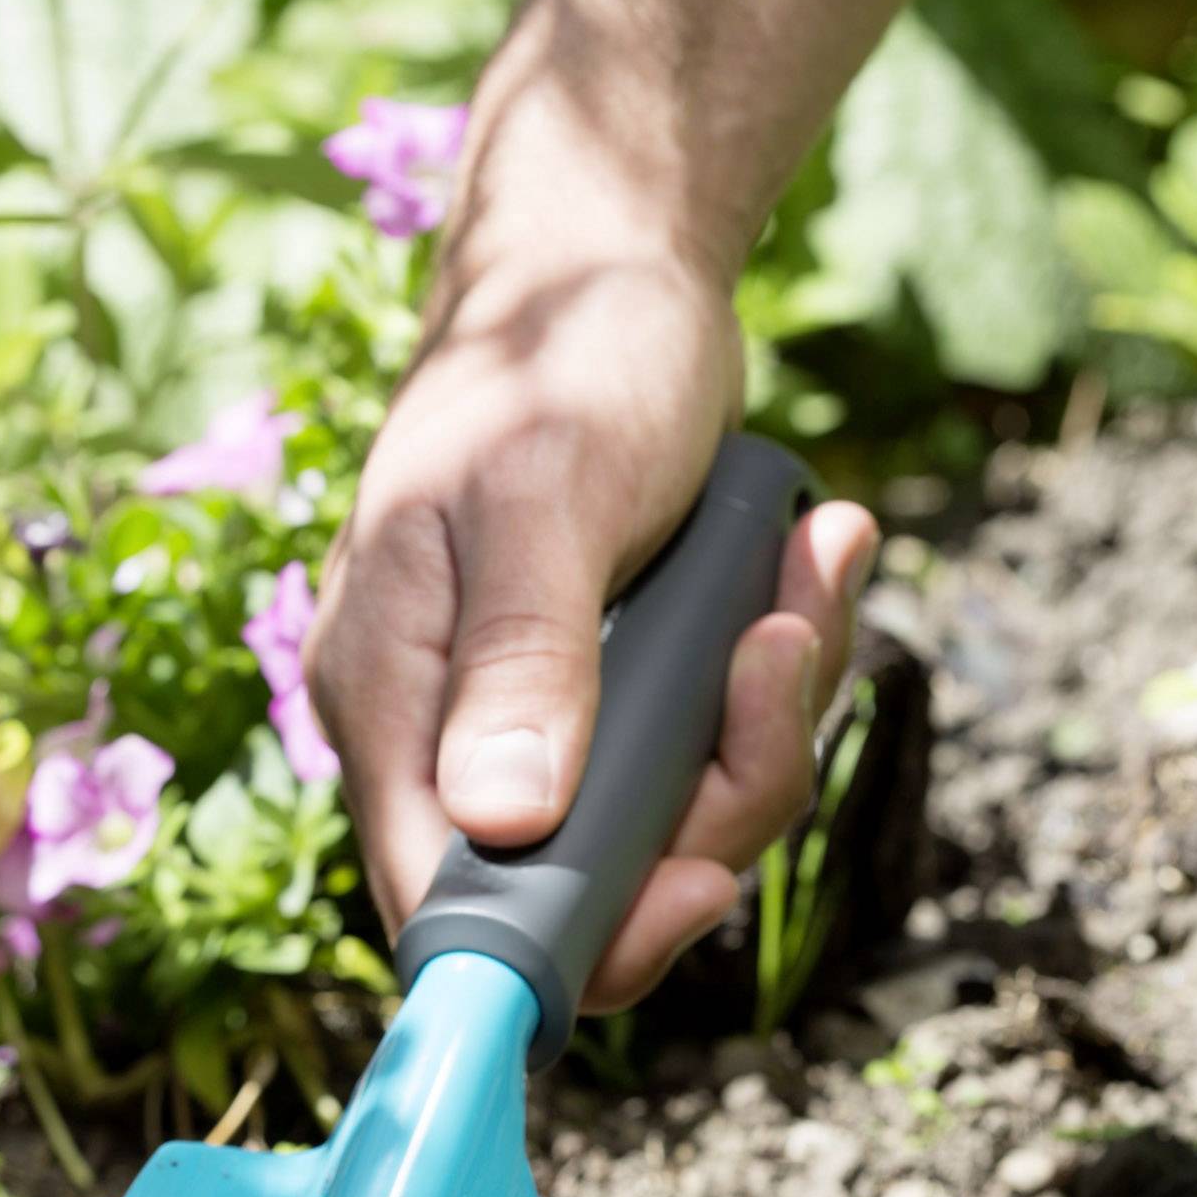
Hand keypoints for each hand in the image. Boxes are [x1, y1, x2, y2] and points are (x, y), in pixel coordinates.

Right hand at [305, 250, 876, 1010]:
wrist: (611, 259)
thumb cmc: (558, 353)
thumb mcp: (545, 495)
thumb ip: (523, 658)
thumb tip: (503, 821)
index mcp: (386, 693)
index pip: (446, 903)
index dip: (575, 937)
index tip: (699, 884)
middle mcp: (446, 729)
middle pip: (590, 883)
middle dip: (718, 796)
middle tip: (777, 653)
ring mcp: (534, 713)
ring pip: (673, 817)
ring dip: (771, 714)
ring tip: (808, 569)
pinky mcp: (614, 688)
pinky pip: (712, 745)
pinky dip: (778, 670)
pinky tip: (811, 557)